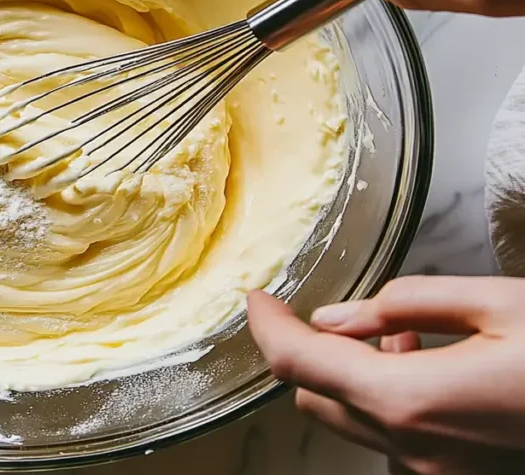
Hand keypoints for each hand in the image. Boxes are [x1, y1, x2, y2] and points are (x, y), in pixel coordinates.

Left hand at [247, 276, 524, 473]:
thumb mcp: (498, 304)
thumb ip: (407, 303)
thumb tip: (336, 317)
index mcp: (410, 399)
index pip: (301, 363)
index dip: (269, 327)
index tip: (257, 299)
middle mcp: (414, 448)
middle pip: (317, 398)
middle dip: (307, 351)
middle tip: (322, 311)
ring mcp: (437, 470)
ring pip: (354, 420)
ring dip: (350, 374)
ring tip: (393, 330)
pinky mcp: (458, 473)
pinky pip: (395, 436)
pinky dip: (387, 399)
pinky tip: (422, 362)